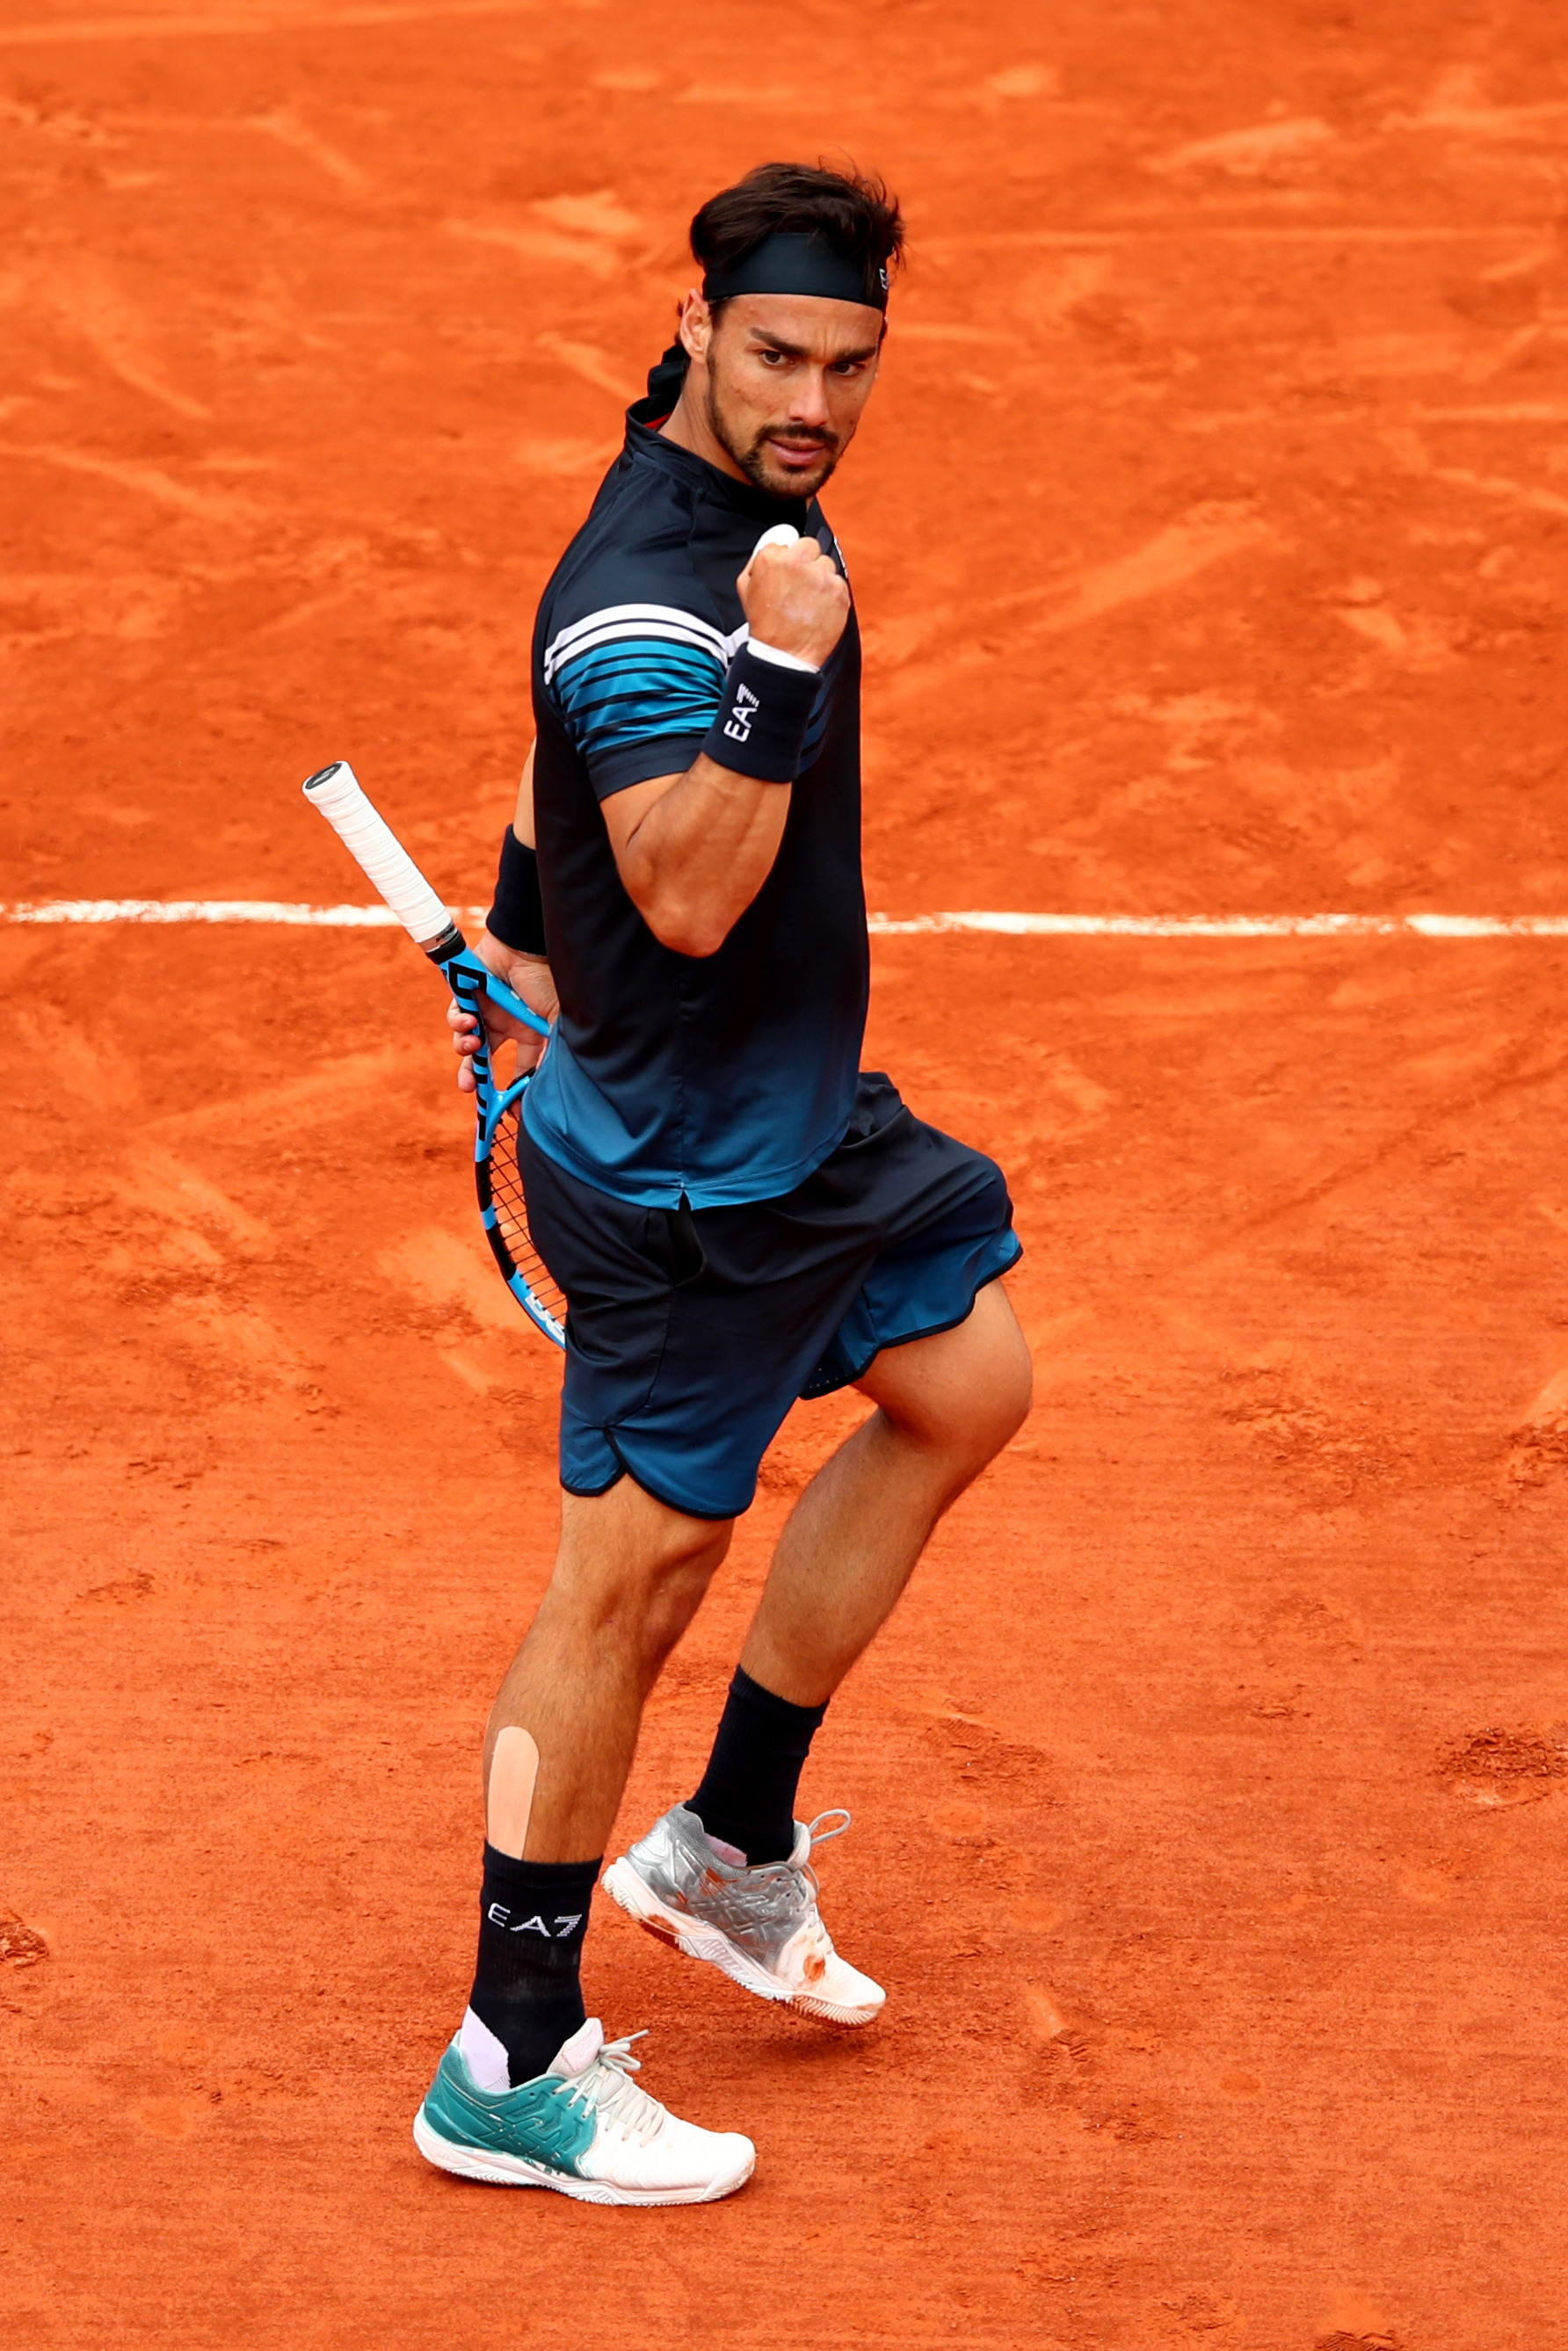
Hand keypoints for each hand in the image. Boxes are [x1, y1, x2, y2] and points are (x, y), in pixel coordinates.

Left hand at [448, 934, 557, 1093]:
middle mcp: (504, 1025)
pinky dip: (458, 1023)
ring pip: (465, 1041)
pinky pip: (455, 1017)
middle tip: (469, 1088)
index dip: (513, 1090)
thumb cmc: (545, 980)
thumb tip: (544, 1085)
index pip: (519, 1069)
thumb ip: (547, 1053)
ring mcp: (485, 1010)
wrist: (526, 947)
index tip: (508, 1110)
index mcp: (527, 1033)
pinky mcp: (466, 995)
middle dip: (473, 1077)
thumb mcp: (552, 1022)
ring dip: (464, 1049)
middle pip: (483, 1060)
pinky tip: (469, 1020)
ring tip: (471, 1045)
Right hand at [736, 535, 849, 669]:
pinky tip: (819, 609)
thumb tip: (776, 545)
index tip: (788, 573)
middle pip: (811, 546)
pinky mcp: (839, 591)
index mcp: (772, 556)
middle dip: (807, 561)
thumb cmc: (764, 623)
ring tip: (808, 601)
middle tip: (801, 584)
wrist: (784, 654)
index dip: (789, 558)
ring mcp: (821, 576)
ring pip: (826, 564)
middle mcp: (798, 561)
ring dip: (820, 578)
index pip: (790, 541)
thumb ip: (758, 561)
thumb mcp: (746, 587)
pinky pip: (838, 583)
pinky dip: (832, 595)